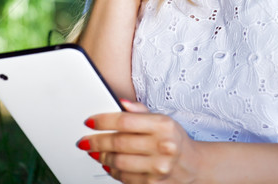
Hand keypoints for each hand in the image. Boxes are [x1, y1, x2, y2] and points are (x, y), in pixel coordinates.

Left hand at [77, 100, 200, 183]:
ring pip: (119, 162)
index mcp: (163, 126)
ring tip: (93, 152)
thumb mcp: (163, 119)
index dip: (103, 121)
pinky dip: (112, 171)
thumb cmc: (174, 139)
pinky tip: (107, 164)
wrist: (193, 166)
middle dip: (97, 141)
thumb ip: (140, 111)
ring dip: (101, 157)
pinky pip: (124, 178)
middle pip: (119, 143)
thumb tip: (120, 103)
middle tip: (84, 140)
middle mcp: (162, 147)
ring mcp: (157, 168)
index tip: (90, 122)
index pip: (125, 121)